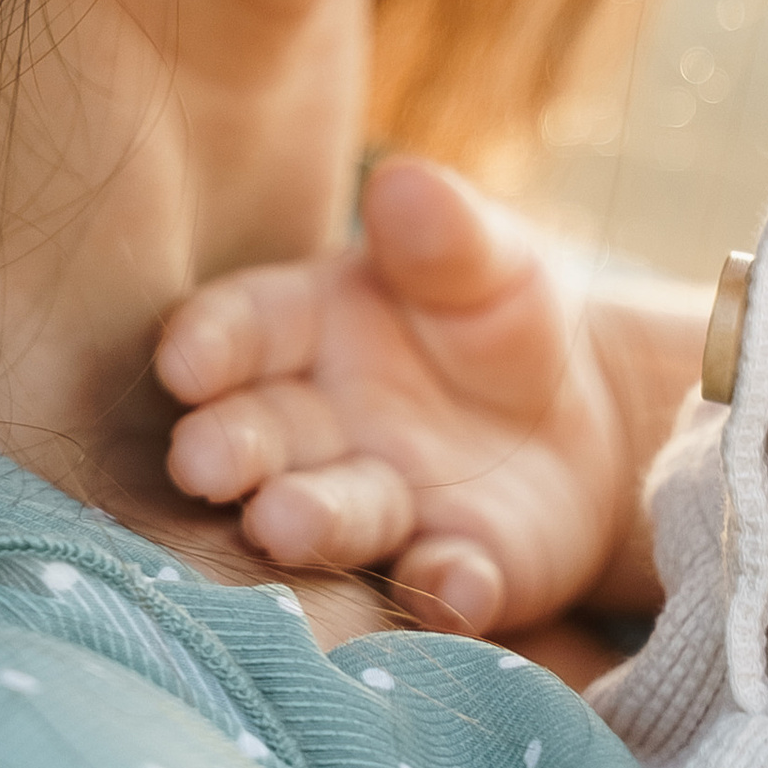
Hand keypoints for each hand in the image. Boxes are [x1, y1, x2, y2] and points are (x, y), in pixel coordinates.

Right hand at [155, 157, 642, 636]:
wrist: (584, 421)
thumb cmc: (501, 317)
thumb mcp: (487, 257)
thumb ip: (446, 231)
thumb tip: (404, 181)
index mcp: (308, 325)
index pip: (245, 327)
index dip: (209, 343)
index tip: (183, 361)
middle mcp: (320, 425)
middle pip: (262, 434)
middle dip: (231, 449)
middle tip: (202, 463)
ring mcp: (379, 504)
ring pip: (334, 513)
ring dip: (311, 522)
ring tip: (285, 524)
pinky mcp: (449, 568)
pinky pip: (443, 579)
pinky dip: (447, 586)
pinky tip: (460, 582)